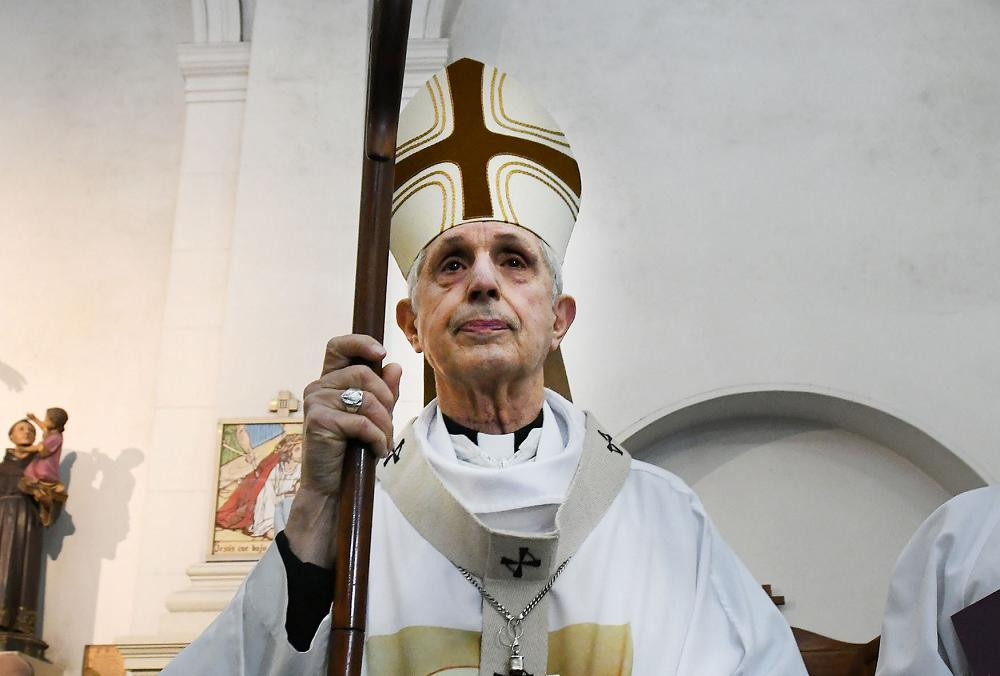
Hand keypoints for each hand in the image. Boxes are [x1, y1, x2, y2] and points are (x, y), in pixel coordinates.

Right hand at [299, 334, 401, 494]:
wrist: (331, 486)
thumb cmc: (352, 450)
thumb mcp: (373, 417)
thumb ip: (383, 392)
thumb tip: (394, 366)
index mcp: (330, 381)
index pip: (338, 346)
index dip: (360, 343)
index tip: (381, 353)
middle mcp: (319, 387)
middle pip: (364, 374)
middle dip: (386, 399)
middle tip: (388, 424)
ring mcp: (316, 402)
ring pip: (367, 399)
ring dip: (384, 424)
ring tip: (383, 442)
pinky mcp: (319, 421)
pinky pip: (362, 422)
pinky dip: (377, 438)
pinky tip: (377, 451)